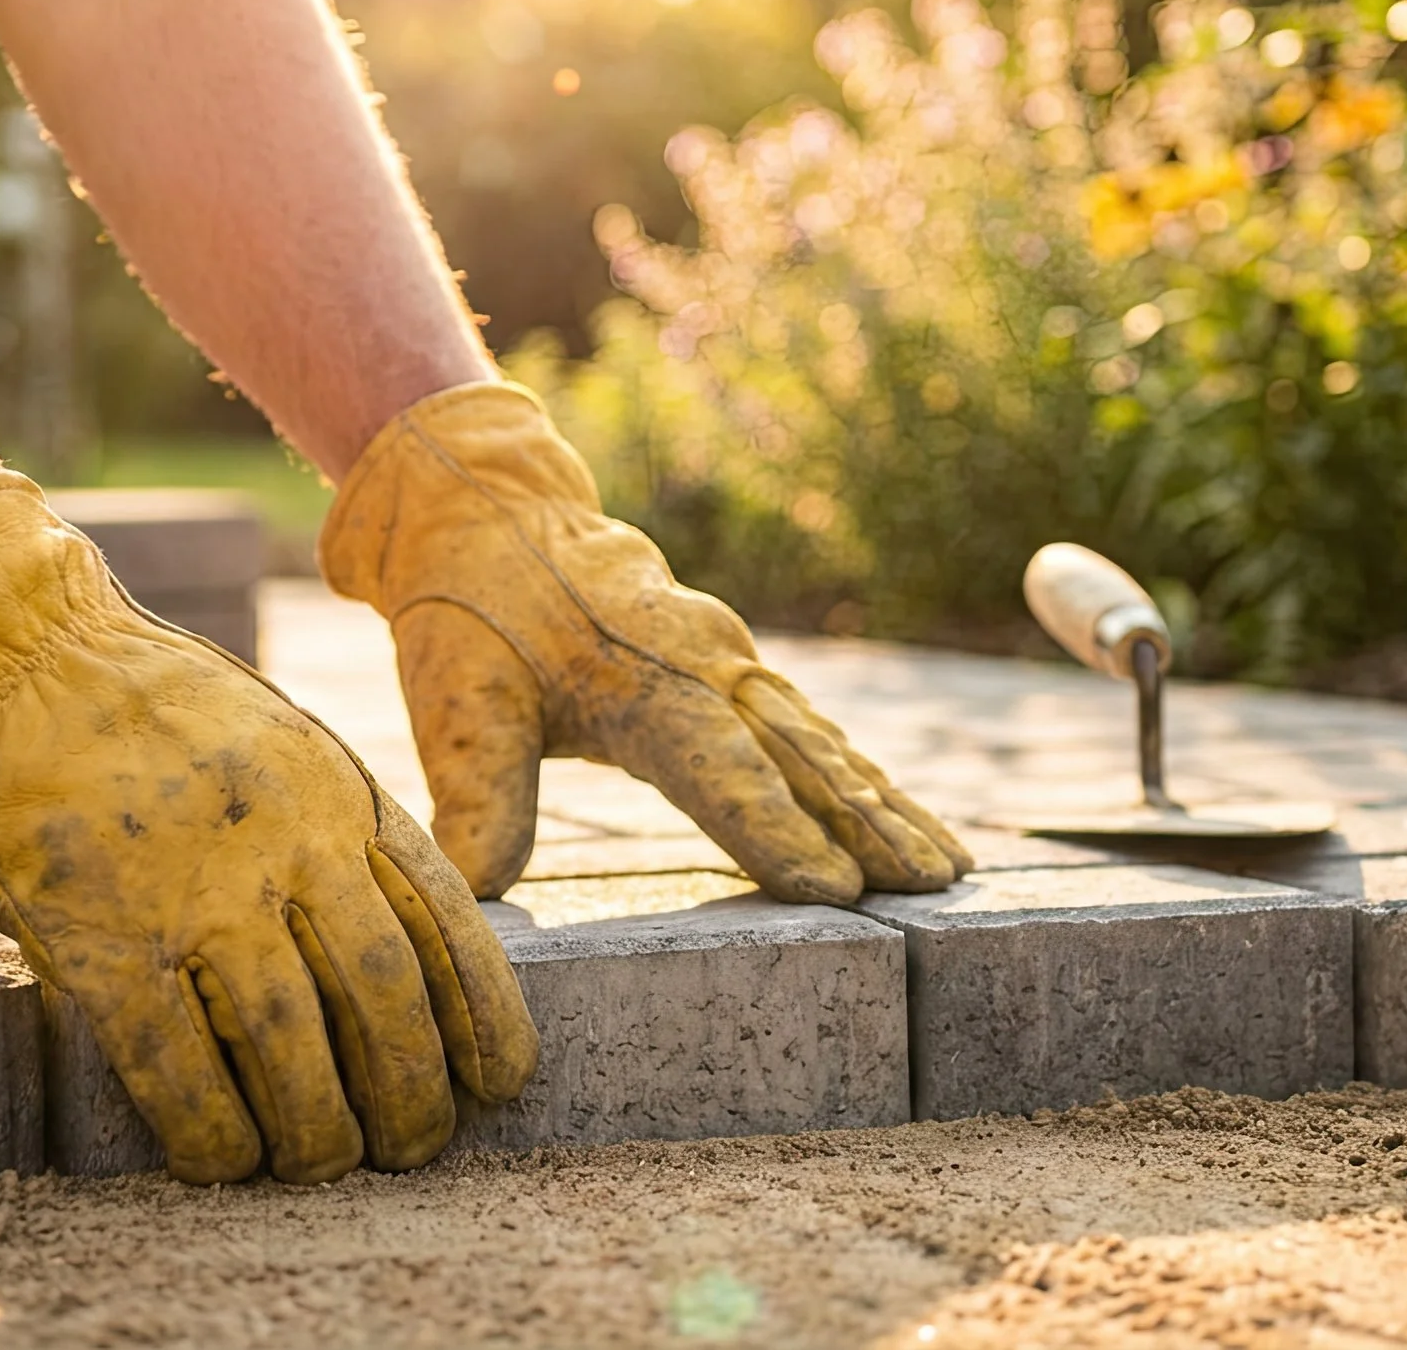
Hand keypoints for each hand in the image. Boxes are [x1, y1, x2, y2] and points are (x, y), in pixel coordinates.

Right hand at [0, 471, 535, 1184]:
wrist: (14, 658)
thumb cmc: (152, 713)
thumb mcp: (283, 746)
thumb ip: (340, 834)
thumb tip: (404, 952)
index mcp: (341, 793)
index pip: (447, 923)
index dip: (485, 1018)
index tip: (498, 1083)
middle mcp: (285, 843)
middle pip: (384, 997)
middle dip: (414, 1094)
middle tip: (415, 1148)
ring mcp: (192, 893)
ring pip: (292, 1048)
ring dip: (321, 1131)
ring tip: (324, 1165)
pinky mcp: (99, 939)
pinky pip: (176, 1068)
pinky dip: (212, 1133)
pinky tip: (224, 1161)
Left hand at [319, 383, 972, 902]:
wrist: (496, 515)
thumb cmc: (472, 616)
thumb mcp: (459, 702)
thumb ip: (479, 794)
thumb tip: (480, 890)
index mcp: (644, 681)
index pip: (722, 770)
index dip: (777, 833)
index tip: (837, 891)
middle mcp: (707, 666)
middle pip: (802, 757)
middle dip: (871, 825)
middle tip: (934, 886)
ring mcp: (730, 661)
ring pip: (822, 743)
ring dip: (885, 805)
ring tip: (948, 868)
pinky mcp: (733, 667)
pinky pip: (810, 729)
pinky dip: (860, 777)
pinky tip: (899, 818)